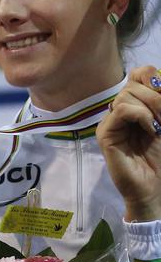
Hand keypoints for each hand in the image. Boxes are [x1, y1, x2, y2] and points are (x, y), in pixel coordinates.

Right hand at [97, 66, 160, 221]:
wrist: (155, 187)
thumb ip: (160, 103)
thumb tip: (156, 80)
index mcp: (137, 105)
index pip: (139, 74)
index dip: (153, 78)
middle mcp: (121, 110)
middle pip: (133, 83)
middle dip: (156, 97)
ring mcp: (111, 122)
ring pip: (126, 95)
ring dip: (150, 107)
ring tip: (158, 127)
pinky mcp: (105, 134)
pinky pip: (121, 110)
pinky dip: (140, 115)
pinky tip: (150, 129)